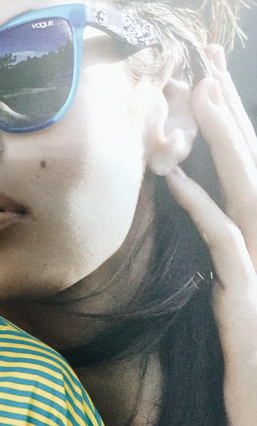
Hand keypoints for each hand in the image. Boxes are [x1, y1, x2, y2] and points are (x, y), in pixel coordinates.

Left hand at [165, 44, 256, 425]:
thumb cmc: (246, 352)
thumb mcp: (228, 292)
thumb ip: (217, 253)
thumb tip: (196, 218)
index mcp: (256, 240)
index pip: (241, 175)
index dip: (226, 132)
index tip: (203, 93)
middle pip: (247, 169)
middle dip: (226, 120)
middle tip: (203, 73)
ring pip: (241, 191)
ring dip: (220, 144)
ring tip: (197, 99)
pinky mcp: (245, 292)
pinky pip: (222, 240)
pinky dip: (200, 206)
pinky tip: (176, 180)